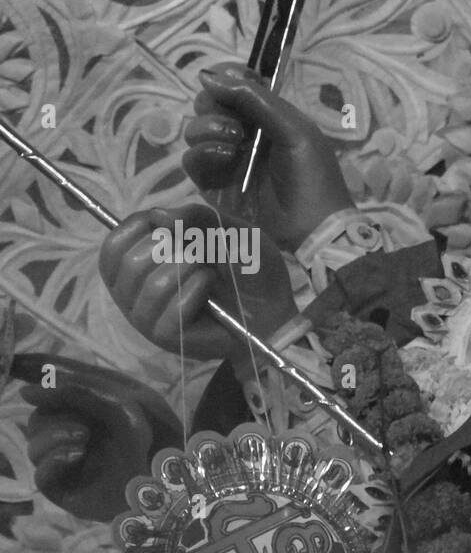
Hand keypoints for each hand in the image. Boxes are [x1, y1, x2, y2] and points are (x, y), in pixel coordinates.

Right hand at [14, 355, 181, 520]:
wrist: (174, 478)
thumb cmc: (157, 434)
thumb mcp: (121, 399)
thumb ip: (77, 388)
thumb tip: (26, 391)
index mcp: (90, 402)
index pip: (50, 383)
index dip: (29, 369)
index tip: (13, 364)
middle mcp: (75, 428)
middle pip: (38, 413)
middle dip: (55, 411)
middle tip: (83, 421)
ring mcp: (68, 458)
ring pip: (34, 441)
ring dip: (55, 434)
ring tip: (85, 438)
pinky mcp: (67, 487)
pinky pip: (40, 472)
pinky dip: (54, 458)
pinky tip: (77, 454)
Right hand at [99, 202, 296, 359]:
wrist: (273, 308)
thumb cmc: (244, 270)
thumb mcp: (224, 229)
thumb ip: (194, 216)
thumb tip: (160, 215)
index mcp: (135, 267)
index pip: (114, 243)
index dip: (140, 226)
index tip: (173, 225)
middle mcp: (132, 294)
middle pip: (130, 261)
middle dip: (173, 248)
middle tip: (199, 256)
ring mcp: (146, 318)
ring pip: (153, 283)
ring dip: (190, 269)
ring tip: (210, 273)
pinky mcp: (166, 336)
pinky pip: (172, 306)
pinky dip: (198, 289)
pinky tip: (210, 289)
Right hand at [185, 63, 353, 251]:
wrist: (313, 225)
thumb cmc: (312, 174)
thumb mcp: (293, 129)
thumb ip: (255, 99)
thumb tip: (209, 76)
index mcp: (265, 114)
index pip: (231, 84)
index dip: (225, 78)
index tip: (230, 82)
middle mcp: (242, 132)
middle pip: (207, 104)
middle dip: (215, 106)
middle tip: (237, 126)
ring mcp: (226, 158)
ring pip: (195, 130)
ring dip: (209, 130)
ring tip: (235, 144)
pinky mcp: (214, 183)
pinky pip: (191, 160)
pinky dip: (203, 155)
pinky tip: (226, 159)